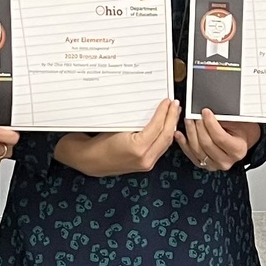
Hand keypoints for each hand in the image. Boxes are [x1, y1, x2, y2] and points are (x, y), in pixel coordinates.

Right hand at [53, 99, 179, 176]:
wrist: (90, 160)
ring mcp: (147, 163)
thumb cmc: (99, 143)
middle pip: (166, 135)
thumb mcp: (118, 127)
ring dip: (171, 127)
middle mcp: (145, 158)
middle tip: (175, 105)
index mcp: (138, 149)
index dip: (164, 112)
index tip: (167, 101)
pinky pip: (160, 148)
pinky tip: (166, 126)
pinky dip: (165, 135)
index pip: (157, 127)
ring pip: (166, 143)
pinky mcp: (146, 164)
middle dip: (172, 118)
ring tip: (173, 113)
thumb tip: (152, 107)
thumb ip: (137, 120)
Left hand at [175, 109, 259, 170]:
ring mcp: (214, 165)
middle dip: (199, 127)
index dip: (211, 124)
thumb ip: (224, 118)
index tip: (205, 112)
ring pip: (197, 149)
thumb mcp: (237, 123)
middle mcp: (226, 161)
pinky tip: (180, 134)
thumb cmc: (239, 130)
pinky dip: (183, 143)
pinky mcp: (204, 164)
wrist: (239, 141)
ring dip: (190, 133)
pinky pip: (190, 154)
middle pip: (207, 144)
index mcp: (237, 150)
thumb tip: (209, 112)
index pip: (220, 137)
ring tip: (188, 120)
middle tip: (195, 115)